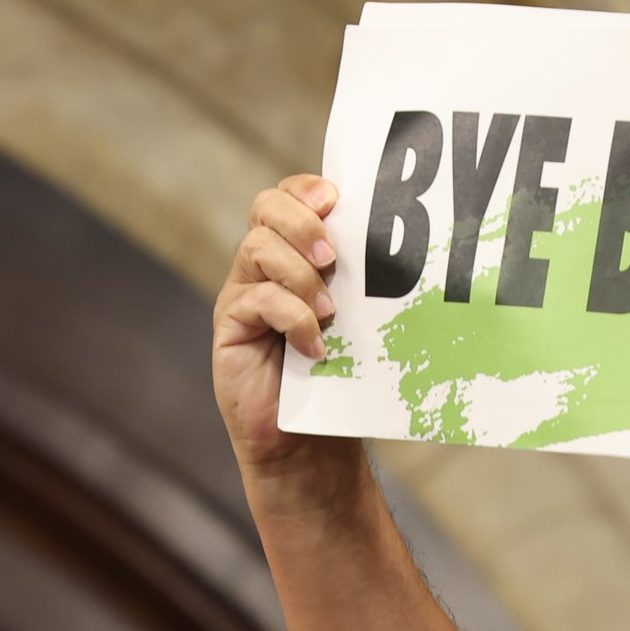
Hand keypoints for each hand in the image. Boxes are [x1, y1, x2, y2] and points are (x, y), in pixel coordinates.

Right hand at [213, 175, 361, 504]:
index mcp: (290, 253)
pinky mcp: (230, 328)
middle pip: (265, 209)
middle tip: (333, 256)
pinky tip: (315, 344)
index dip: (305, 189)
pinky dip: (292, 317)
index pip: (286, 197)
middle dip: (302, 223)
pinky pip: (256, 301)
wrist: (307, 441)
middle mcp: (261, 268)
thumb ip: (360, 278)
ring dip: (300, 274)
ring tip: (329, 310)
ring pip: (257, 249)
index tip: (336, 199)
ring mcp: (242, 296)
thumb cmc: (337, 377)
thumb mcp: (356, 317)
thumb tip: (400, 241)